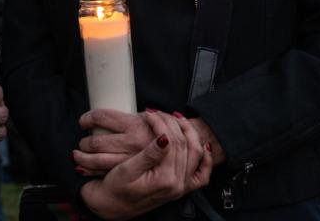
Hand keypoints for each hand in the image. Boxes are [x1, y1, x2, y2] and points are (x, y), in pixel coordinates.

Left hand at [74, 108, 154, 174]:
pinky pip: (104, 172)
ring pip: (96, 159)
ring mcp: (130, 159)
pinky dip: (89, 170)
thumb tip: (114, 108)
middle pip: (96, 141)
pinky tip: (82, 168)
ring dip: (83, 156)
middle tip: (82, 140)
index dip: (88, 117)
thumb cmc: (161, 135)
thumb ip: (134, 117)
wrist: (179, 157)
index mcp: (134, 124)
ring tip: (79, 153)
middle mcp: (131, 142)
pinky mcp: (130, 172)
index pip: (102, 117)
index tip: (84, 120)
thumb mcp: (149, 120)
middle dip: (85, 141)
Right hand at [80, 111, 213, 218]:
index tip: (149, 114)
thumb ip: (149, 154)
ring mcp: (182, 187)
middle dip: (173, 124)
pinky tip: (203, 146)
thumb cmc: (115, 189)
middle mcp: (178, 185)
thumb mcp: (127, 170)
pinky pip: (201, 174)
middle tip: (159, 113)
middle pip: (185, 145)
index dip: (161, 124)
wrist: (113, 207)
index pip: (172, 143)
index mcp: (166, 180)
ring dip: (188, 133)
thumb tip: (164, 138)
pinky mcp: (181, 187)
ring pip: (196, 153)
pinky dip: (205, 159)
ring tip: (176, 119)